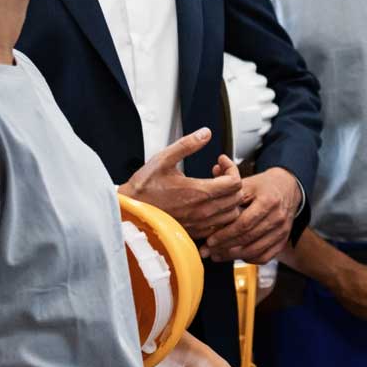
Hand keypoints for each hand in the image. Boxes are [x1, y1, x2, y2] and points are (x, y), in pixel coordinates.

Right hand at [121, 128, 243, 237]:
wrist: (129, 211)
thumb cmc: (143, 187)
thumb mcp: (163, 159)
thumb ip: (187, 144)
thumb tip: (206, 133)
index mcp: (198, 192)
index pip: (235, 182)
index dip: (232, 168)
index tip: (220, 161)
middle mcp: (203, 211)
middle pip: (237, 198)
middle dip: (232, 181)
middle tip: (218, 172)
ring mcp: (200, 224)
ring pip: (232, 214)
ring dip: (229, 199)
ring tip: (215, 188)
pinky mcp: (195, 232)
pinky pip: (220, 227)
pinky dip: (221, 214)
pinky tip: (209, 203)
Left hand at [204, 168, 300, 263]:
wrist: (288, 189)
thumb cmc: (263, 186)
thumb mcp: (247, 181)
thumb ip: (229, 181)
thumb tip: (215, 167)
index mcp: (268, 201)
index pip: (244, 223)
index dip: (225, 234)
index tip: (209, 240)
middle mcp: (278, 217)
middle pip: (248, 238)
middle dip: (225, 247)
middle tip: (207, 251)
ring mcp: (282, 230)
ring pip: (256, 250)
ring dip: (234, 256)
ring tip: (216, 256)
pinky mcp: (283, 239)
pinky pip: (266, 256)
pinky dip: (249, 259)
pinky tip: (235, 256)